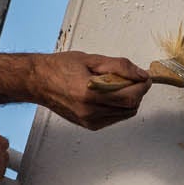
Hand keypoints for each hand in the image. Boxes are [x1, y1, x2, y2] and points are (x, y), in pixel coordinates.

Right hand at [27, 52, 150, 129]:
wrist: (39, 81)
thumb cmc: (60, 67)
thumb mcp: (92, 59)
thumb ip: (119, 66)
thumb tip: (140, 74)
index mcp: (89, 94)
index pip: (130, 97)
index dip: (142, 86)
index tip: (145, 77)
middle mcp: (89, 111)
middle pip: (130, 108)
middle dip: (137, 93)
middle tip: (133, 79)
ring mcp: (89, 121)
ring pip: (125, 115)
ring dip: (129, 100)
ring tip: (118, 86)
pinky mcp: (89, 125)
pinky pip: (114, 118)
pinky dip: (118, 107)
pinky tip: (109, 95)